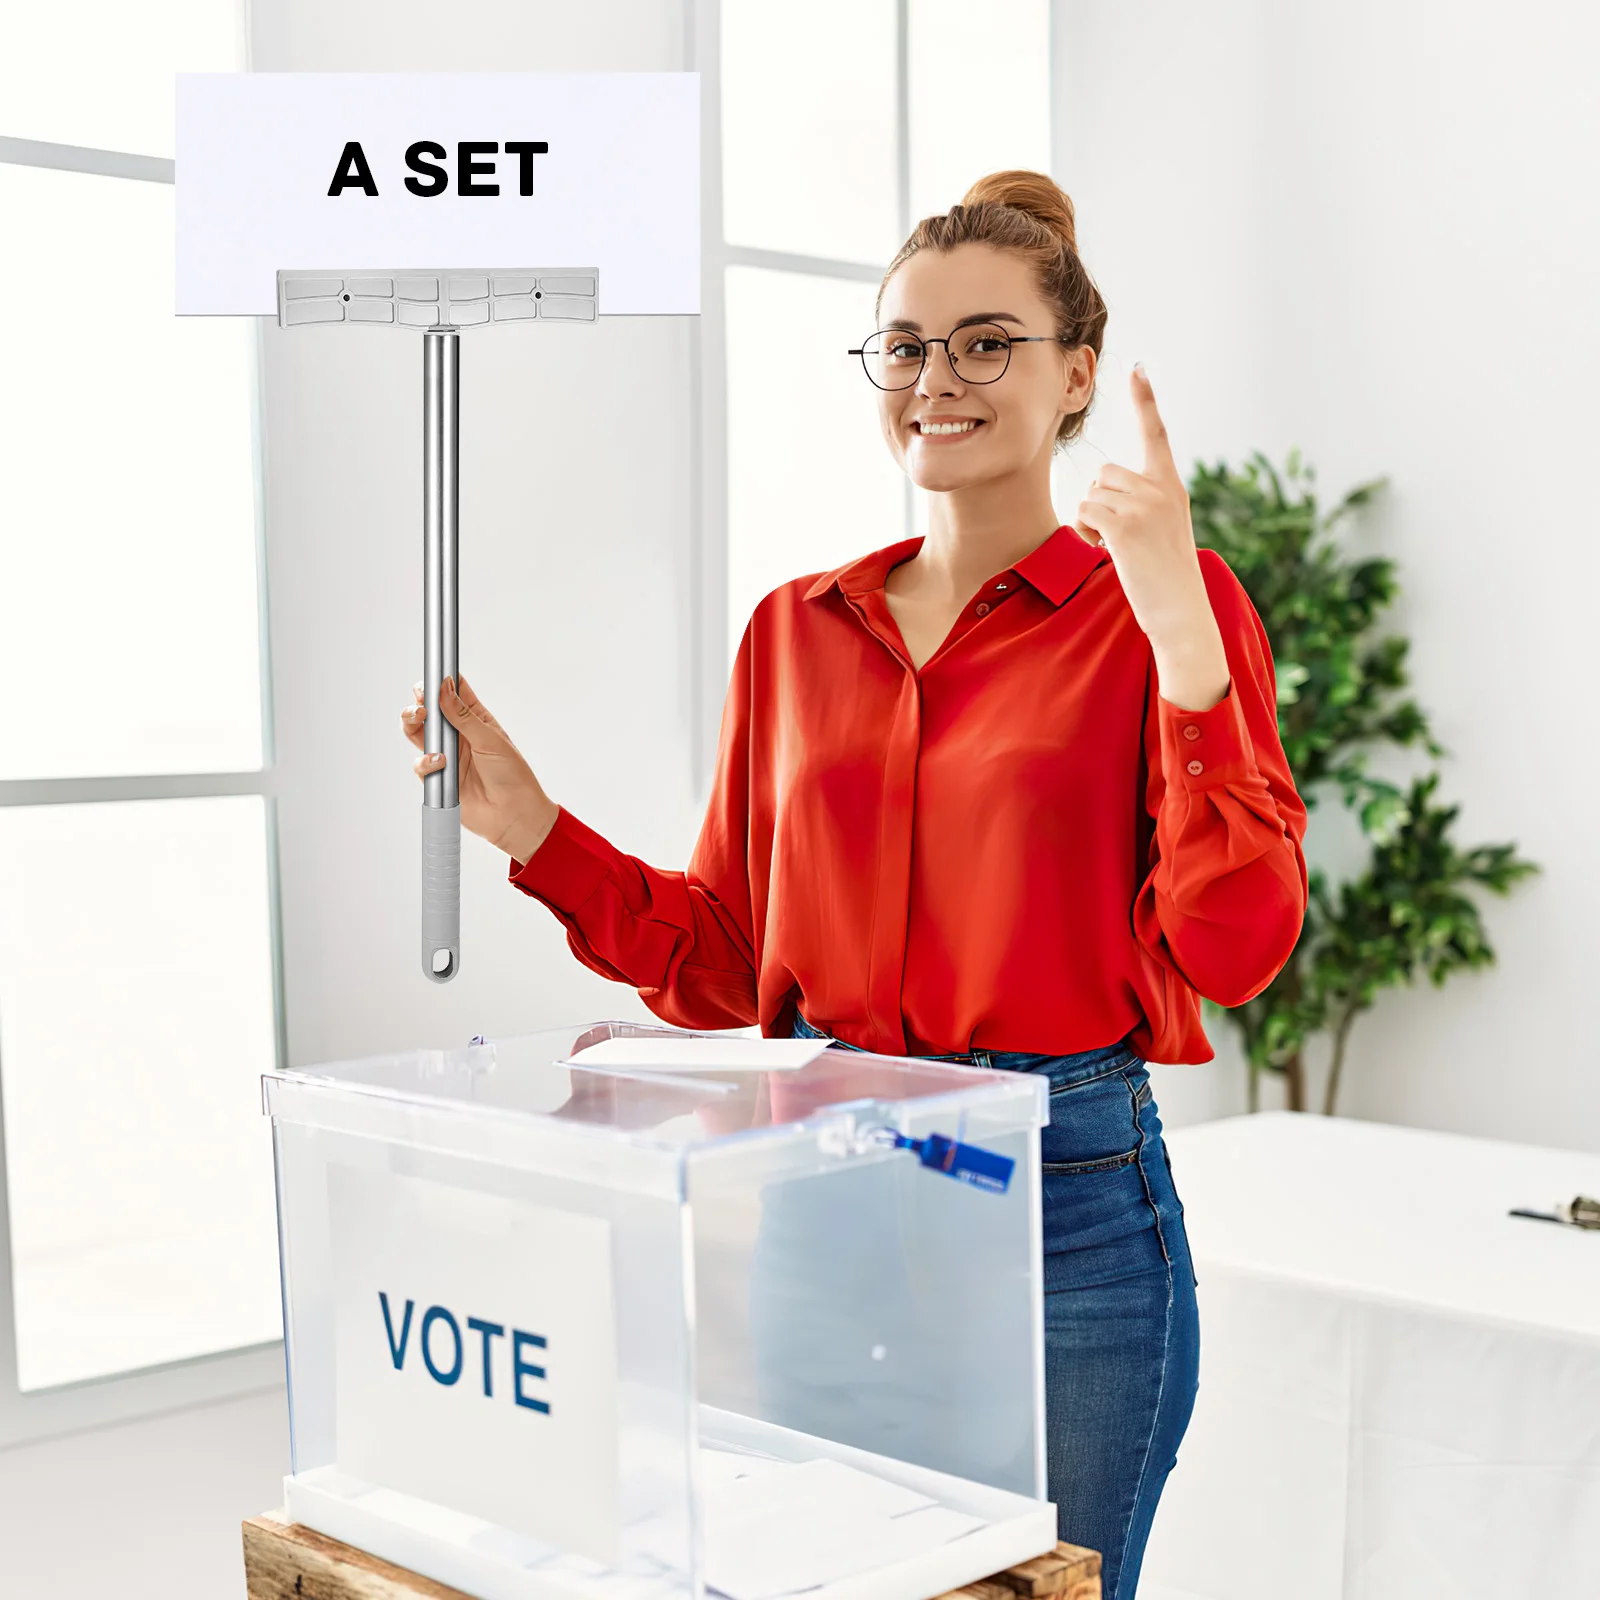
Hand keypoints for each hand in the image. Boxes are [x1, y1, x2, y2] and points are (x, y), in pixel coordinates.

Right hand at [400, 675, 559, 862]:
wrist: (514, 816)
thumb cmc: (513, 776)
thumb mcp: (491, 740)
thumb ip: (463, 716)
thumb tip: (444, 688)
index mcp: (475, 719)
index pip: (454, 692)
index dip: (441, 681)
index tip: (431, 676)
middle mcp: (458, 735)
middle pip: (429, 710)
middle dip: (419, 702)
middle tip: (420, 702)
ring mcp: (446, 756)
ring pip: (418, 733)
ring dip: (412, 722)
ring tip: (418, 717)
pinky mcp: (438, 778)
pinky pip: (421, 764)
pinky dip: (426, 761)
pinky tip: (440, 762)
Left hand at [1075, 365, 1229, 709]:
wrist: (1181, 612)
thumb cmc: (1165, 579)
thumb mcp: (1164, 531)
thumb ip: (1142, 504)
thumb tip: (1097, 494)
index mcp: (1172, 487)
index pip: (1157, 435)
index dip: (1146, 401)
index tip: (1138, 369)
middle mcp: (1162, 488)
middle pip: (1104, 474)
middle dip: (1100, 505)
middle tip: (1120, 539)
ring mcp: (1145, 505)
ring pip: (1091, 495)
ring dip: (1091, 523)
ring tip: (1119, 550)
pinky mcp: (1125, 524)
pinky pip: (1085, 514)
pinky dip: (1087, 536)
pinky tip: (1109, 554)